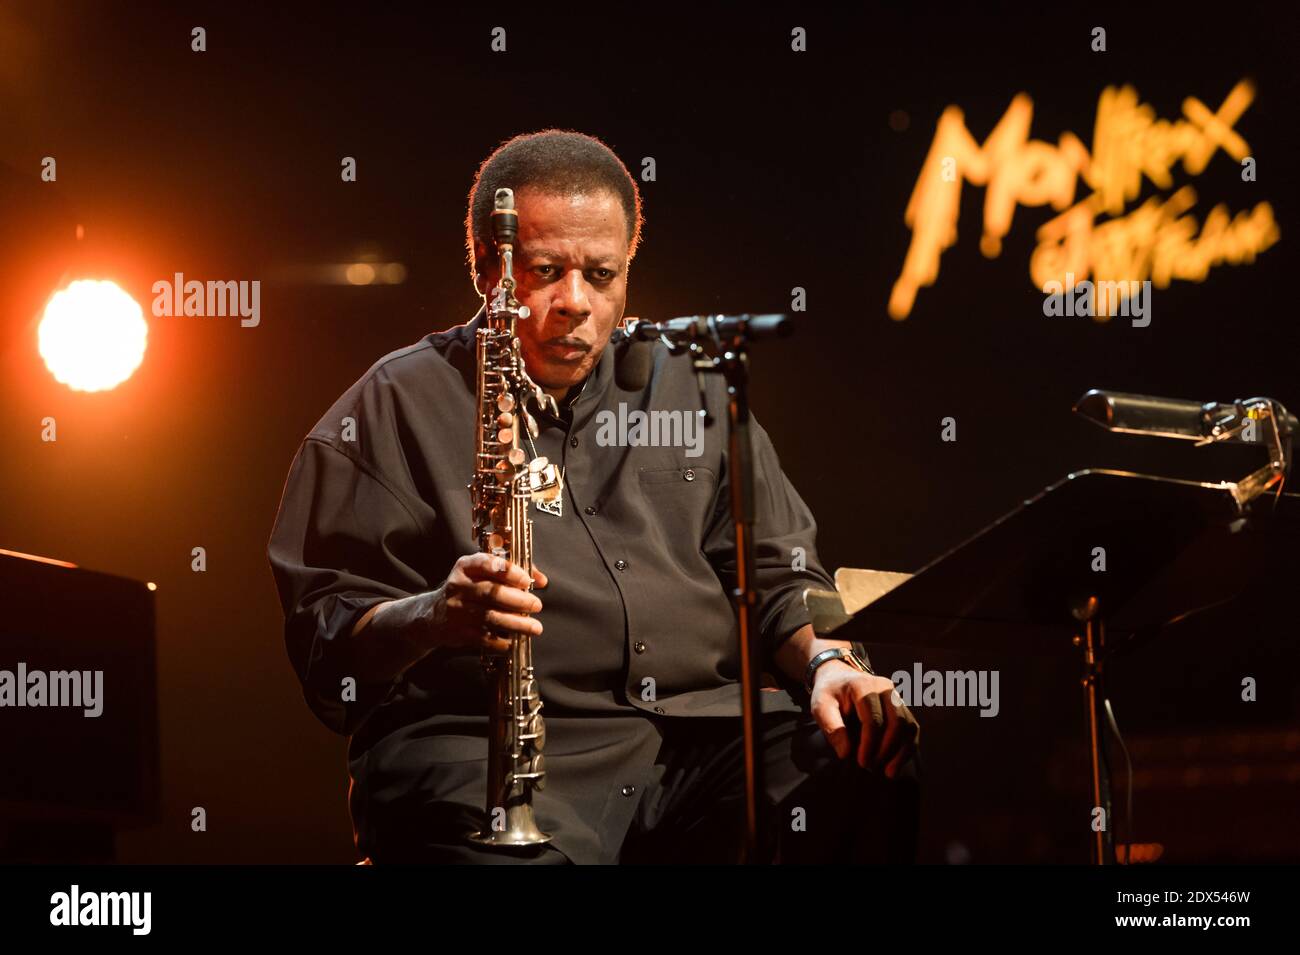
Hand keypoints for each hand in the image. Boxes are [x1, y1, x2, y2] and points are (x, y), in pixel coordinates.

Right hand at [428, 552, 548, 653]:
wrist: (432, 615)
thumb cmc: (468, 590)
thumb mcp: (481, 574)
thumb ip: (512, 573)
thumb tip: (541, 580)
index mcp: (465, 567)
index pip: (486, 563)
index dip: (508, 571)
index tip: (526, 580)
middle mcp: (458, 586)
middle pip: (491, 593)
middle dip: (518, 600)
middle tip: (536, 605)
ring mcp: (456, 610)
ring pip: (490, 617)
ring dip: (516, 623)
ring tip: (535, 627)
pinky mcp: (457, 631)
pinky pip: (483, 638)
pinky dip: (501, 642)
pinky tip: (514, 642)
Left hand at [809, 662, 918, 776]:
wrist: (838, 677)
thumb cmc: (829, 693)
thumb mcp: (820, 706)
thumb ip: (831, 727)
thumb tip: (846, 753)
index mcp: (863, 685)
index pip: (873, 718)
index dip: (870, 744)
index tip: (862, 763)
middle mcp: (884, 688)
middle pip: (897, 721)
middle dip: (887, 749)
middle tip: (872, 767)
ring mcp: (896, 696)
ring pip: (908, 725)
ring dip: (901, 751)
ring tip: (888, 771)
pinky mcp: (901, 706)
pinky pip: (911, 727)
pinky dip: (907, 747)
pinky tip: (896, 763)